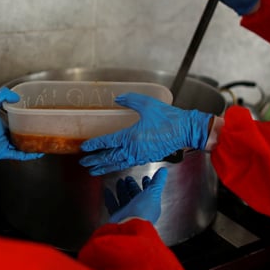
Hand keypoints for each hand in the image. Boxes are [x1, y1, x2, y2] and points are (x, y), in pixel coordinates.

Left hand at [0, 87, 43, 160]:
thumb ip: (2, 95)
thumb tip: (16, 96)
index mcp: (3, 123)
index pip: (18, 123)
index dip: (27, 121)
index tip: (38, 118)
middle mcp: (4, 134)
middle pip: (22, 135)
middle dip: (33, 134)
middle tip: (46, 131)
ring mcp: (4, 144)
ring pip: (22, 146)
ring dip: (33, 146)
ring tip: (46, 143)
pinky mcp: (2, 151)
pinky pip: (18, 155)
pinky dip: (28, 155)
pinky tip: (38, 153)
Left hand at [79, 93, 211, 175]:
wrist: (185, 130)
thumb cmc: (168, 117)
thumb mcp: (147, 104)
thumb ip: (130, 100)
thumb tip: (117, 98)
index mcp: (132, 136)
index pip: (108, 142)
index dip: (95, 145)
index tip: (84, 147)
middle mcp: (134, 149)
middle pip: (110, 157)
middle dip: (95, 160)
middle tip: (84, 162)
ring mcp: (141, 155)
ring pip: (118, 164)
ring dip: (104, 167)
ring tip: (93, 170)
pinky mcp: (147, 158)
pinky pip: (128, 164)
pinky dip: (117, 166)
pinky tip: (114, 166)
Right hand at [105, 167, 167, 224]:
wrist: (128, 227)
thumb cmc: (143, 211)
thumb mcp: (153, 192)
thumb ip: (158, 181)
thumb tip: (163, 170)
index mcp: (151, 204)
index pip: (150, 192)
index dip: (148, 184)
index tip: (145, 177)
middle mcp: (140, 209)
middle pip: (136, 195)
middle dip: (133, 186)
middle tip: (129, 178)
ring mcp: (128, 213)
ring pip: (125, 199)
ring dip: (122, 190)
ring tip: (120, 181)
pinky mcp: (117, 217)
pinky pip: (113, 205)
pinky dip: (110, 197)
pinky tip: (107, 190)